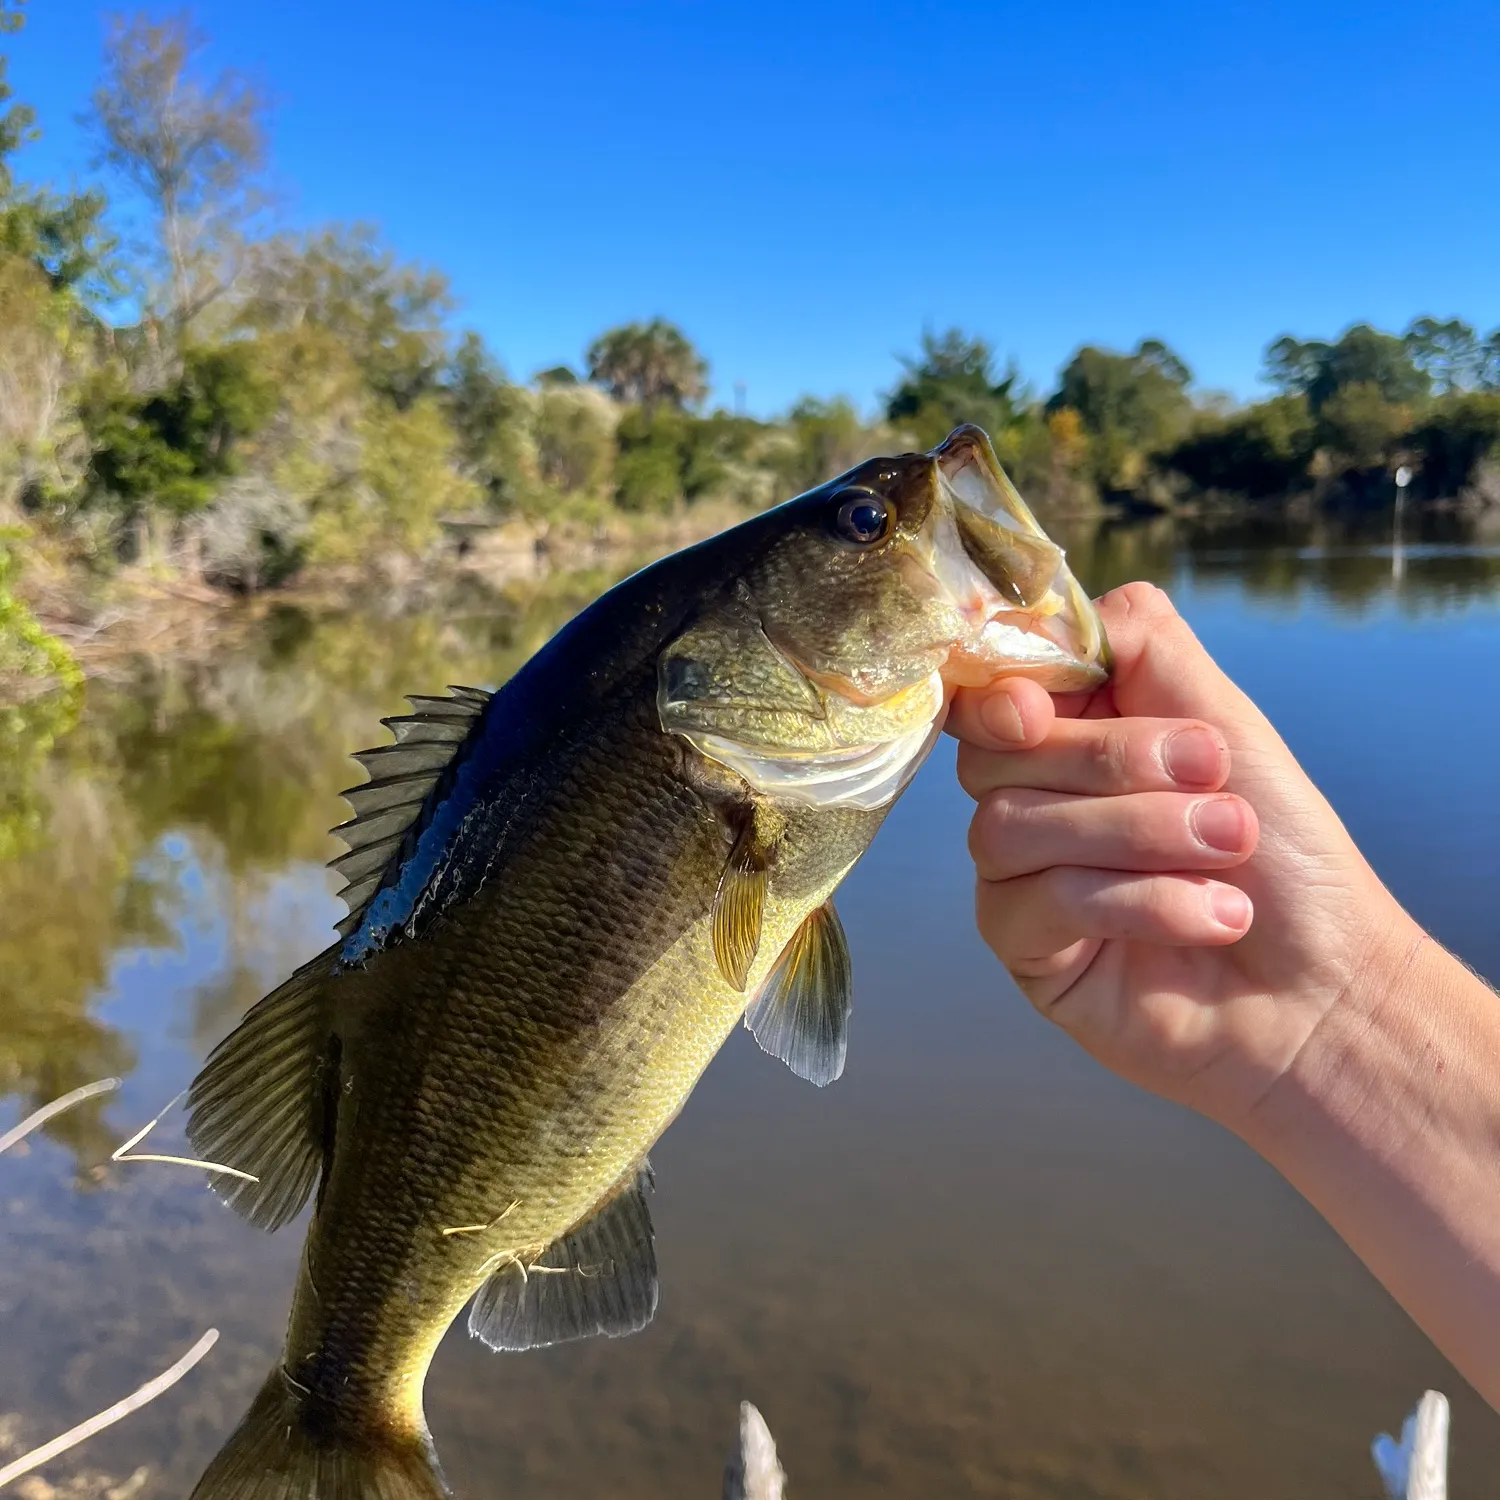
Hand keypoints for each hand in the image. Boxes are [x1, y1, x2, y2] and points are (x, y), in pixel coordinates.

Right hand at [950, 582, 1424, 1133]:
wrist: (1328, 988)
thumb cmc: (1287, 856)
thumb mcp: (1222, 721)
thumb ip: (1137, 647)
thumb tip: (1045, 610)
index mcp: (1073, 739)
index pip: (990, 693)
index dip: (1000, 693)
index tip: (1040, 710)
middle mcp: (1034, 803)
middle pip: (996, 757)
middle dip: (1113, 765)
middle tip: (1215, 781)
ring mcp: (1021, 879)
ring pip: (1011, 827)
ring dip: (1139, 834)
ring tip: (1229, 855)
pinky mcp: (1027, 951)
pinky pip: (1040, 904)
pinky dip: (1139, 902)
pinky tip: (1211, 918)